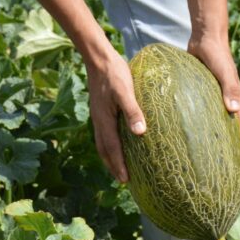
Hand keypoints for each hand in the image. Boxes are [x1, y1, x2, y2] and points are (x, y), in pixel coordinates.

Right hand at [85, 50, 145, 182]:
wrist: (99, 59)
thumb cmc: (115, 74)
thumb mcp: (126, 91)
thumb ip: (133, 111)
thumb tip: (140, 133)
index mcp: (105, 121)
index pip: (112, 149)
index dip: (119, 165)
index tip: (125, 180)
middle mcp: (99, 122)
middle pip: (105, 151)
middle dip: (113, 166)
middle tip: (124, 181)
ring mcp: (99, 117)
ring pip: (103, 143)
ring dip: (111, 158)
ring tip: (120, 168)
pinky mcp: (101, 111)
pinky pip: (105, 134)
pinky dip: (110, 145)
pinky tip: (119, 144)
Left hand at [187, 37, 239, 155]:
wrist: (205, 37)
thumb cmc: (217, 54)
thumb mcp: (224, 72)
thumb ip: (230, 88)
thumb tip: (234, 110)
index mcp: (235, 99)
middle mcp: (227, 101)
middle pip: (231, 128)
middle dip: (231, 146)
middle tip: (226, 165)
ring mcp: (215, 98)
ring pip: (217, 122)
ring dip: (215, 137)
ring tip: (209, 156)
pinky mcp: (202, 92)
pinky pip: (203, 112)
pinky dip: (201, 123)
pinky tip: (191, 133)